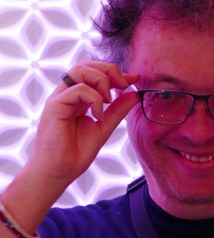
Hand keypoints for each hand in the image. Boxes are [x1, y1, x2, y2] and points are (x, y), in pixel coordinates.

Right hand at [26, 60, 139, 188]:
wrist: (60, 172)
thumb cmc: (77, 152)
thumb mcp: (105, 126)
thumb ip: (118, 110)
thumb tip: (135, 93)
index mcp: (79, 98)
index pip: (96, 73)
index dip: (116, 72)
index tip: (135, 77)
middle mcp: (68, 94)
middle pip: (86, 65)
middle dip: (109, 69)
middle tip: (124, 84)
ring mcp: (60, 98)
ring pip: (79, 70)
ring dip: (101, 80)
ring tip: (109, 100)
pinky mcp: (55, 106)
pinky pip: (77, 89)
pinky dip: (94, 98)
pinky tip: (98, 114)